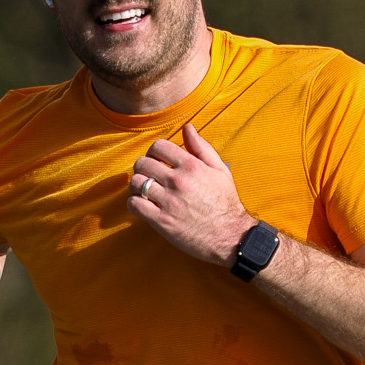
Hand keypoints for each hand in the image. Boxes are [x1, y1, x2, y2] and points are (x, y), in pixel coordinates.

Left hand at [127, 123, 252, 264]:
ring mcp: (169, 201)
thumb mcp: (220, 170)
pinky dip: (134, 203)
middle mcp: (178, 181)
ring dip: (136, 185)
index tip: (157, 160)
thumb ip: (201, 147)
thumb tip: (187, 127)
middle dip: (142, 167)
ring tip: (144, 191)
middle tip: (148, 176)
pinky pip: (135, 204)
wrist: (231, 236)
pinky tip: (143, 205)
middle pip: (142, 163)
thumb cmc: (226, 203)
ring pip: (136, 183)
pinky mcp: (162, 221)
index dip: (154, 151)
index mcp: (191, 166)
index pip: (158, 146)